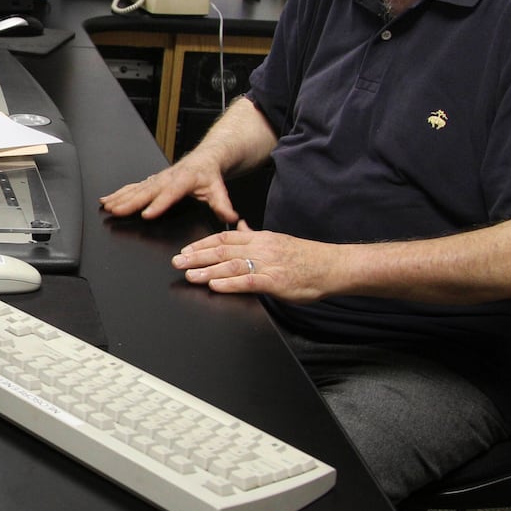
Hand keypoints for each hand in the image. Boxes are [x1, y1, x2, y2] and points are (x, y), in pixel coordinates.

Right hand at [99, 155, 239, 224]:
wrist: (205, 157)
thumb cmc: (209, 174)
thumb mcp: (219, 189)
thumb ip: (223, 205)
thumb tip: (231, 218)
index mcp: (183, 180)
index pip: (169, 193)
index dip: (158, 204)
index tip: (146, 214)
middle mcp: (166, 178)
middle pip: (146, 191)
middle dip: (129, 202)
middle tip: (116, 211)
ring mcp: (156, 179)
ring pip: (135, 189)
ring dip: (119, 197)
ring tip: (107, 206)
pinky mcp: (150, 181)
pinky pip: (132, 187)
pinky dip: (118, 193)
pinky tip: (106, 200)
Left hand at [170, 220, 337, 302]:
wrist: (333, 266)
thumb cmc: (306, 257)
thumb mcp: (277, 240)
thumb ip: (255, 235)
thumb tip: (239, 225)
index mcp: (260, 237)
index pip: (225, 237)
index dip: (202, 243)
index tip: (185, 249)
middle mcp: (261, 247)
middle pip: (222, 249)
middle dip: (196, 256)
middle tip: (177, 262)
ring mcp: (268, 264)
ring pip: (231, 264)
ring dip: (207, 270)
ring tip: (189, 274)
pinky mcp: (276, 281)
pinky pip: (248, 281)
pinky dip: (229, 283)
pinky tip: (215, 285)